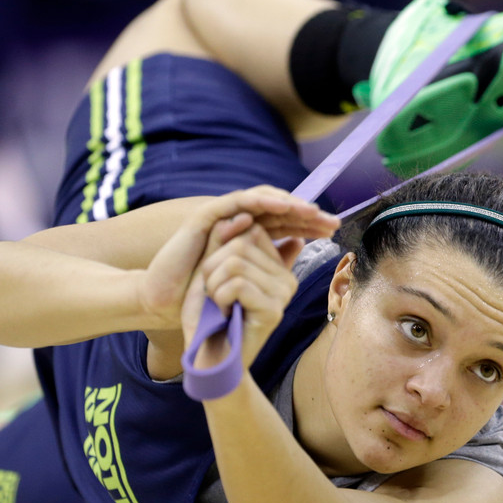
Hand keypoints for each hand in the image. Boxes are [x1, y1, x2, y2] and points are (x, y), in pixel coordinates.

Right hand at [139, 186, 338, 331]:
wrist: (169, 301)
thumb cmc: (206, 293)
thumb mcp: (247, 278)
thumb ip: (271, 261)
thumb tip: (299, 244)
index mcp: (249, 234)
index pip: (285, 222)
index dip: (309, 223)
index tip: (333, 229)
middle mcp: (237, 221)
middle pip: (278, 208)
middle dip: (305, 211)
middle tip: (330, 218)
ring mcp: (222, 216)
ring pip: (262, 201)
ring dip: (288, 202)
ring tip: (309, 209)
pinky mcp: (206, 215)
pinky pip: (237, 202)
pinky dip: (261, 201)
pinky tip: (281, 206)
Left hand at [181, 218, 305, 368]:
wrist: (210, 358)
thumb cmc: (210, 316)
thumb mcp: (213, 270)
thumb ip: (226, 240)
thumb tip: (245, 215)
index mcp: (277, 266)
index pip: (251, 231)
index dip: (221, 250)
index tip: (220, 280)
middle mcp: (286, 278)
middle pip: (241, 243)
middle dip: (214, 267)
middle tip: (216, 296)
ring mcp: (283, 293)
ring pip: (236, 262)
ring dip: (214, 284)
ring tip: (220, 305)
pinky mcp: (274, 310)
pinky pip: (237, 283)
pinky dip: (219, 297)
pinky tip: (225, 313)